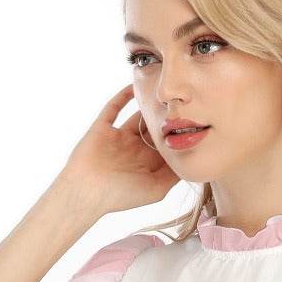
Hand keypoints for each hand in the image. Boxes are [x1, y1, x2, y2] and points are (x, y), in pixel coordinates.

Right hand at [58, 83, 179, 216]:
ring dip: (148, 105)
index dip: (178, 135)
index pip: (166, 145)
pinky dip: (124, 95)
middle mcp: (133, 150)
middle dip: (166, 118)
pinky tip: (136, 86)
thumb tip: (191, 158)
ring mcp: (118, 138)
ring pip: (137, 116)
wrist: (86, 192)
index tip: (195, 122)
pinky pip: (114, 107)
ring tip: (163, 92)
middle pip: (154, 128)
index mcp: (146, 165)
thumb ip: (174, 174)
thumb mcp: (156, 190)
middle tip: (182, 102)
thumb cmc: (121, 196)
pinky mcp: (102, 128)